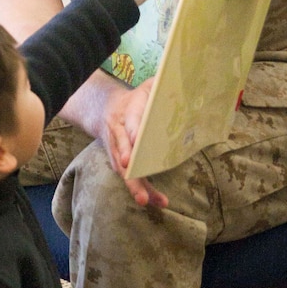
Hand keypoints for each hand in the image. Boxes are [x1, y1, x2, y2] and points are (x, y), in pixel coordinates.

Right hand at [101, 79, 167, 207]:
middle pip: (122, 148)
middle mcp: (119, 131)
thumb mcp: (148, 86)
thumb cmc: (136, 98)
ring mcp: (117, 148)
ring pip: (122, 168)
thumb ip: (161, 86)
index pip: (130, 120)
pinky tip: (152, 201)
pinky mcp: (118, 161)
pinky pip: (127, 176)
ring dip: (133, 184)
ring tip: (144, 200)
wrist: (104, 109)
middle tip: (132, 170)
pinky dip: (138, 189)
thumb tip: (181, 86)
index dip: (132, 130)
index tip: (136, 139)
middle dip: (127, 162)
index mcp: (128, 110)